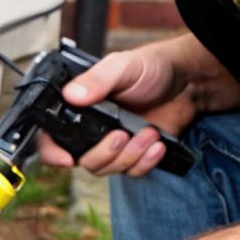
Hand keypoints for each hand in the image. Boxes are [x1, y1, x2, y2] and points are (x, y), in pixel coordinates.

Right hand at [40, 33, 239, 177]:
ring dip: (129, 156)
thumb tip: (71, 95)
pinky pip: (132, 172)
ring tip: (148, 132)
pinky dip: (145, 162)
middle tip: (121, 135)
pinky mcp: (134, 154)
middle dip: (103, 153)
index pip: (51, 136)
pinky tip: (157, 143)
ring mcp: (112, 144)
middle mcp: (91, 129)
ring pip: (106, 169)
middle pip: (82, 159)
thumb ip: (97, 80)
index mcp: (78, 107)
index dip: (52, 152)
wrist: (188, 82)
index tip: (67, 159)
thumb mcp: (122, 66)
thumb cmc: (152, 67)